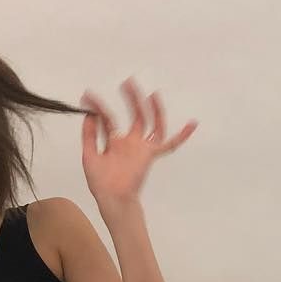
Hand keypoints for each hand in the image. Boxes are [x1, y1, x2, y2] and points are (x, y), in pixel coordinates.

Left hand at [80, 76, 196, 207]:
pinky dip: (181, 136)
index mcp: (115, 142)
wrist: (112, 198)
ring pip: (151, 124)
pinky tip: (192, 124)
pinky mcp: (150, 154)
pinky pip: (169, 145)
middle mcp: (130, 142)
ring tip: (152, 94)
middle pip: (134, 115)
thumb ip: (90, 136)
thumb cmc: (101, 183)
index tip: (88, 96)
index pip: (108, 119)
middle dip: (131, 98)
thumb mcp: (90, 155)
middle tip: (127, 82)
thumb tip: (88, 115)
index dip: (98, 108)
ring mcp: (141, 148)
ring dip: (152, 109)